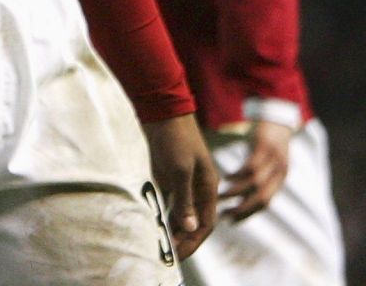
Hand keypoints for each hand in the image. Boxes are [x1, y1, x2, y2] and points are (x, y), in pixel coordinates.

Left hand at [142, 113, 219, 261]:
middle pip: (195, 221)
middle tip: (169, 254)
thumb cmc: (174, 139)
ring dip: (175, 229)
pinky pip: (171, 202)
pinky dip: (166, 215)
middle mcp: (199, 188)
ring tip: (162, 244)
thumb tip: (190, 227)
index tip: (179, 254)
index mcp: (208, 187)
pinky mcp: (169, 176)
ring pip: (183, 213)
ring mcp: (184, 182)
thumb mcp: (180, 170)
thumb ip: (184, 199)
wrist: (161, 112)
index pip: (206, 223)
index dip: (194, 240)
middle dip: (184, 238)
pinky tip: (157, 225)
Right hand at [219, 119, 292, 221]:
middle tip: (223, 213)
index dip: (248, 213)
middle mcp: (279, 172)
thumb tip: (242, 194)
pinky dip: (237, 175)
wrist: (277, 118)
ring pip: (254, 184)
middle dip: (242, 208)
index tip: (231, 220)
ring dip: (235, 192)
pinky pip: (250, 166)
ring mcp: (273, 160)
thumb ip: (259, 177)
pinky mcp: (264, 147)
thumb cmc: (267, 142)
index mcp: (280, 179)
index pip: (265, 203)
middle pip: (261, 198)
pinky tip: (226, 177)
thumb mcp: (266, 162)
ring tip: (220, 195)